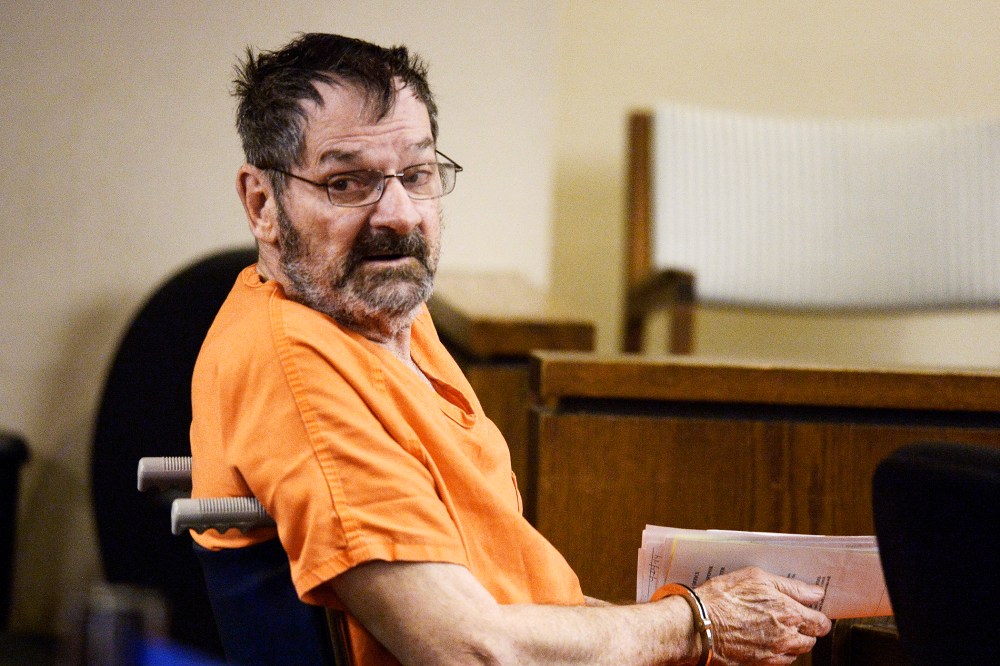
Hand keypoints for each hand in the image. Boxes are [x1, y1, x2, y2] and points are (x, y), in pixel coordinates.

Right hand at [694, 567, 831, 664]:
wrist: (697, 624)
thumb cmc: (723, 598)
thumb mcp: (756, 578)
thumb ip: (790, 586)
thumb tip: (815, 593)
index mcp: (790, 613)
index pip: (821, 622)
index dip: (817, 616)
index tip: (810, 611)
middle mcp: (787, 637)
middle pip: (812, 639)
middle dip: (806, 630)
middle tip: (790, 618)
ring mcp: (774, 654)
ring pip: (796, 652)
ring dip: (792, 642)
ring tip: (773, 628)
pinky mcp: (761, 665)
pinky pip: (780, 662)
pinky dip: (777, 652)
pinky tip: (762, 640)